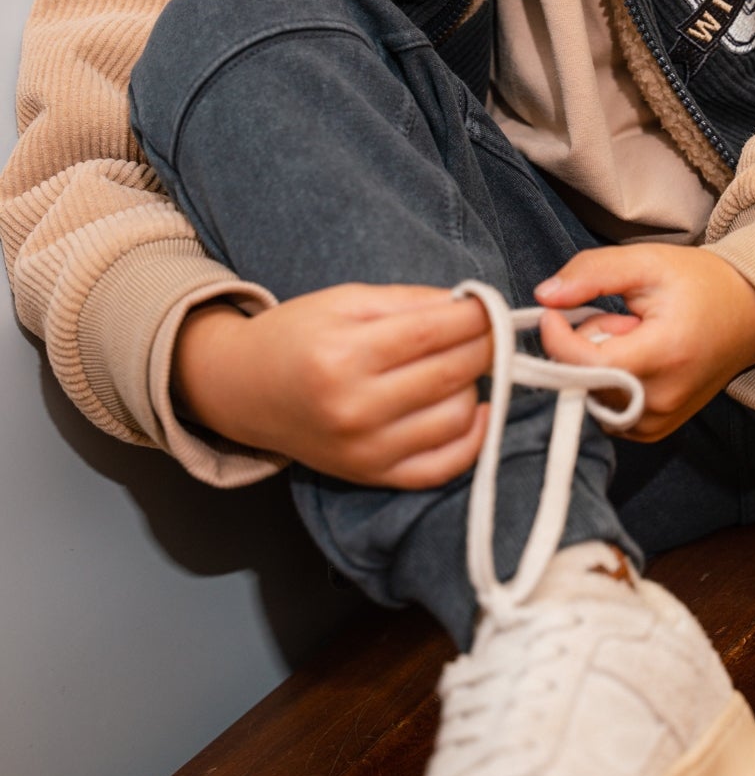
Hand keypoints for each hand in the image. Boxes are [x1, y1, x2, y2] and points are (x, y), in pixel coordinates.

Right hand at [172, 284, 493, 486]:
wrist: (244, 390)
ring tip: (461, 365)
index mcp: (344, 354)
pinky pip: (442, 467)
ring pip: (456, 417)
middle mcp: (354, 408)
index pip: (434, 333)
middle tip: (489, 330)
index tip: (490, 304)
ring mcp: (364, 449)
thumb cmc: (297, 336)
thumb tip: (471, 306)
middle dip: (485, 345)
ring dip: (475, 385)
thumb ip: (411, 301)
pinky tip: (475, 410)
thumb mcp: (345, 300)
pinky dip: (472, 439)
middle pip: (452, 373)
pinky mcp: (371, 476)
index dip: (475, 316)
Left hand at [534, 245, 754, 441]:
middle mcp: (660, 400)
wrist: (748, 315)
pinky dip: (605, 384)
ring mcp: (656, 422)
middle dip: (585, 346)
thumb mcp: (646, 262)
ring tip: (635, 339)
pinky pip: (601, 409)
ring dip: (596, 366)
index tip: (554, 310)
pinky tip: (636, 361)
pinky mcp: (651, 431)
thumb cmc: (699, 284)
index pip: (584, 364)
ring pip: (587, 397)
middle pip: (581, 380)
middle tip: (623, 319)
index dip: (557, 337)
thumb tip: (544, 296)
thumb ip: (592, 273)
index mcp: (663, 355)